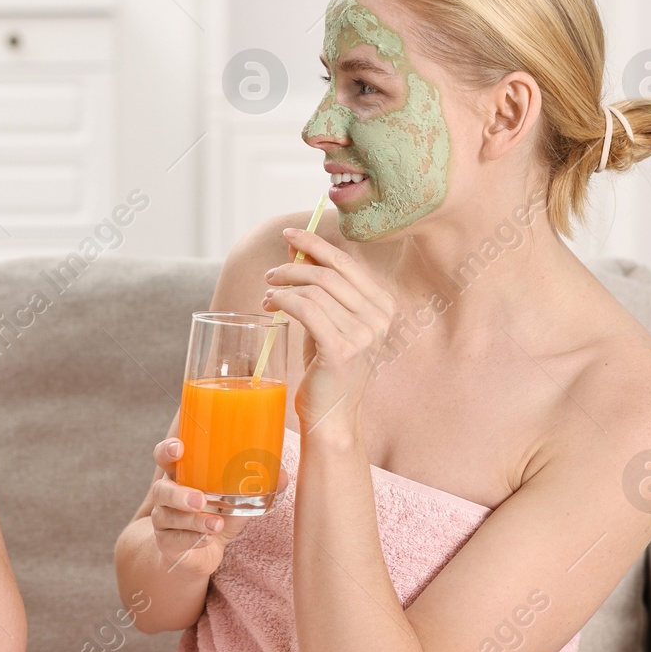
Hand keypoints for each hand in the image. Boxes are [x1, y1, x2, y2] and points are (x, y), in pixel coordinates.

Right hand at [145, 436, 289, 577]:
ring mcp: (163, 520)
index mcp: (181, 475)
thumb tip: (282, 474)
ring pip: (168, 517)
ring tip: (215, 523)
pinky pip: (174, 540)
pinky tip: (208, 538)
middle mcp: (166, 495)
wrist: (201, 551)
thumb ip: (255, 486)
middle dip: (179, 494)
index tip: (180, 448)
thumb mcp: (237, 500)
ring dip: (193, 521)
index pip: (164, 456)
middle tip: (201, 499)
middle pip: (161, 489)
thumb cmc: (217, 514)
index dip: (168, 450)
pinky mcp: (166, 543)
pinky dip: (192, 539)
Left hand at [261, 228, 396, 434]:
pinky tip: (271, 305)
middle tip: (270, 275)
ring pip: (314, 291)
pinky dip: (283, 300)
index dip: (316, 244)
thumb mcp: (326, 320)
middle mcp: (378, 318)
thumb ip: (318, 286)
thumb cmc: (327, 367)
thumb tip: (296, 249)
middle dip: (293, 267)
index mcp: (382, 306)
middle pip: (328, 274)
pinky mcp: (341, 350)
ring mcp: (363, 335)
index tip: (289, 235)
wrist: (332, 416)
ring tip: (268, 296)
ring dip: (283, 287)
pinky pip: (306, 310)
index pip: (346, 263)